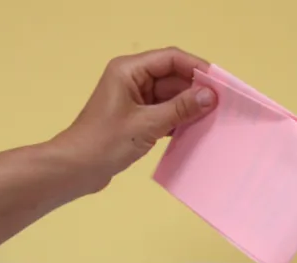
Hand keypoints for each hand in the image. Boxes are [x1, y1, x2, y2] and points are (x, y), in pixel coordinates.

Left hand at [51, 47, 215, 192]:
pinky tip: (194, 130)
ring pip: (169, 96)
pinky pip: (162, 112)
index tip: (219, 83)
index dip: (196, 68)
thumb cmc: (104, 143)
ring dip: (188, 106)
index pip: (171, 59)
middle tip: (221, 105)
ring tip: (212, 118)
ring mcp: (133, 99)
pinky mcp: (134, 118)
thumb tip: (210, 96)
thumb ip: (180, 109)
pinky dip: (177, 120)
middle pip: (172, 77)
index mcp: (128, 70)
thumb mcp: (146, 125)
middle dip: (195, 90)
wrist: (75, 170)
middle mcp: (131, 79)